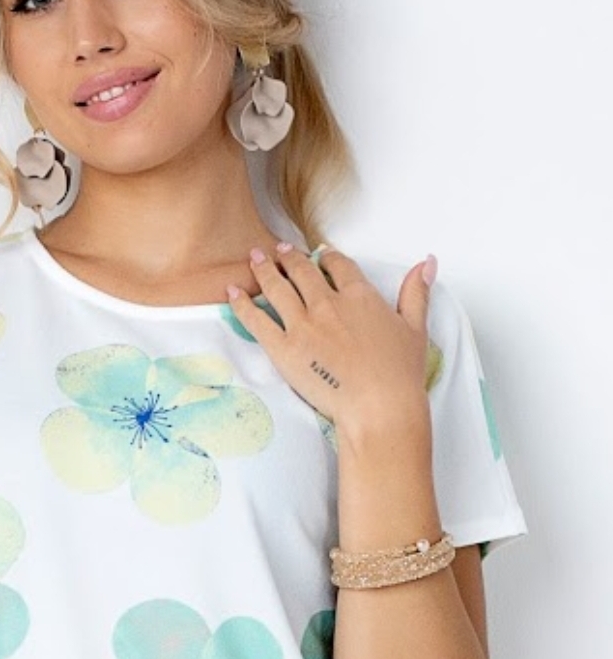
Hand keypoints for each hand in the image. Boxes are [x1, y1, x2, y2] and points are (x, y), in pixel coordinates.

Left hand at [227, 244, 435, 440]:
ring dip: (264, 269)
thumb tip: (426, 263)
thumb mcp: (416, 328)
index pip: (338, 266)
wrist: (379, 407)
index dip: (326, 257)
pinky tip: (232, 291)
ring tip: (255, 258)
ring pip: (277, 287)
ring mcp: (303, 325)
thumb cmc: (400, 375)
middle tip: (279, 250)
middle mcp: (328, 303)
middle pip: (302, 270)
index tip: (319, 254)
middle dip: (289, 257)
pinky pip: (256, 319)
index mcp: (359, 296)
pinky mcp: (283, 349)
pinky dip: (242, 303)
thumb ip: (416, 292)